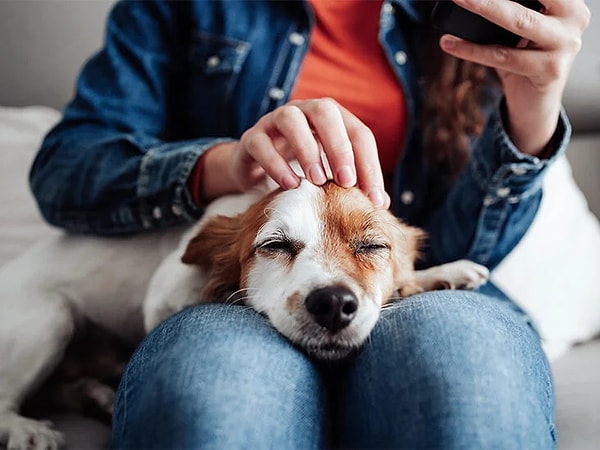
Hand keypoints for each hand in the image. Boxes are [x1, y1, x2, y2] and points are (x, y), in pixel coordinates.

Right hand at [203, 98, 389, 207]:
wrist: (256, 168)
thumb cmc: (302, 170)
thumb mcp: (330, 175)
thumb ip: (355, 184)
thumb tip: (381, 204)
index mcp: (332, 118)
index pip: (358, 133)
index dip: (369, 164)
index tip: (373, 198)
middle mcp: (305, 111)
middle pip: (326, 112)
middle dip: (339, 146)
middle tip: (346, 181)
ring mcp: (275, 121)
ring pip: (291, 119)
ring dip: (307, 149)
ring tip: (318, 181)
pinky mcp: (252, 138)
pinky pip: (261, 143)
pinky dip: (276, 163)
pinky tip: (290, 185)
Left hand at [439, 0, 589, 154]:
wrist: (535, 103)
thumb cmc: (525, 59)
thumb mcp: (519, 29)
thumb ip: (508, 11)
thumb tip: (472, 1)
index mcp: (568, 4)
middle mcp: (574, 20)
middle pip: (528, 1)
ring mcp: (565, 45)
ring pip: (518, 23)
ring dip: (483, 10)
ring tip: (458, 1)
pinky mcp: (550, 69)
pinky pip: (503, 56)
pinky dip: (472, 49)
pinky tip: (451, 43)